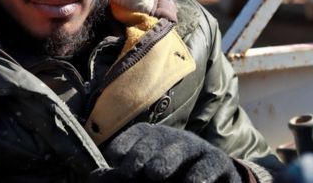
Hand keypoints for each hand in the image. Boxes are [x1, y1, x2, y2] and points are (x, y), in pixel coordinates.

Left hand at [92, 123, 241, 182]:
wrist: (214, 180)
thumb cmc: (171, 176)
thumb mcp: (145, 175)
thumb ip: (122, 176)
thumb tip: (94, 177)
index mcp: (154, 139)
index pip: (137, 135)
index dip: (125, 144)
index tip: (114, 157)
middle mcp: (174, 139)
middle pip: (156, 139)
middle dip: (141, 153)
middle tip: (130, 171)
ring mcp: (197, 148)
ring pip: (181, 147)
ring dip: (167, 159)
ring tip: (154, 174)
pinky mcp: (218, 162)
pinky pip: (209, 164)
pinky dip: (201, 174)